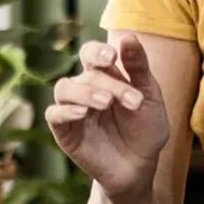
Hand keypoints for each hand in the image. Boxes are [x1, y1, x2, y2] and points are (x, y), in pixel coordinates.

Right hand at [45, 35, 170, 200]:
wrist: (140, 167)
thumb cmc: (146, 130)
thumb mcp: (150, 96)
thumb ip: (138, 67)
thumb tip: (128, 36)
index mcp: (105, 76)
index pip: (91, 53)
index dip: (97, 51)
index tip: (112, 57)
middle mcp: (85, 89)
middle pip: (85, 73)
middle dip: (109, 83)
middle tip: (132, 101)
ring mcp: (73, 109)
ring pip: (64, 88)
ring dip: (85, 92)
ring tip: (105, 103)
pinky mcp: (65, 132)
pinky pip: (54, 114)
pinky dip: (65, 110)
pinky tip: (82, 113)